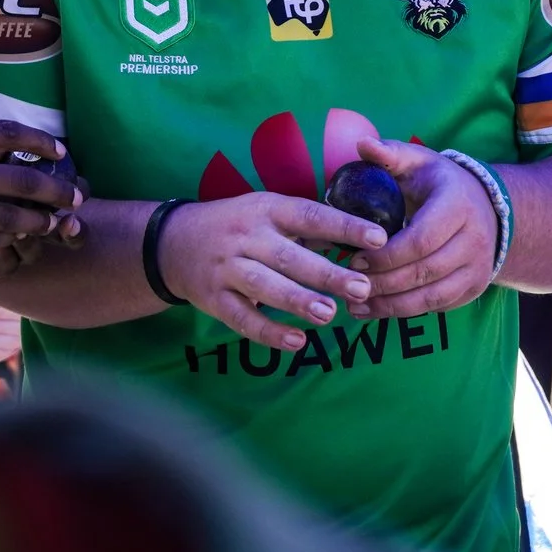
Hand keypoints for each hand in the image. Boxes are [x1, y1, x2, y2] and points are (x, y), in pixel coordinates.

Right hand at [0, 122, 80, 273]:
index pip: (10, 133)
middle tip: (75, 198)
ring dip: (38, 223)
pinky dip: (6, 244)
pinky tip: (12, 243)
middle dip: (58, 191)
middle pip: (24, 180)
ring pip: (12, 219)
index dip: (43, 142)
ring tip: (50, 224)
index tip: (60, 151)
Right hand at [158, 192, 384, 350]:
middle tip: (361, 287)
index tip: (379, 237)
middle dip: (326, 273)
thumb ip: (309, 227)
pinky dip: (269, 331)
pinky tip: (297, 342)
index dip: (344, 226)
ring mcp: (227, 268)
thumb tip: (364, 238)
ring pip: (264, 286)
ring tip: (329, 314)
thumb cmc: (237, 226)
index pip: (310, 215)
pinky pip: (242, 318)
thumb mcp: (267, 212)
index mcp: (266, 209)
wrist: (172, 243)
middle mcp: (245, 237)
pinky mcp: (213, 299)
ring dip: (297, 301)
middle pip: (289, 256)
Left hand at [348, 139, 500, 318]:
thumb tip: (362, 144)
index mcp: (458, 205)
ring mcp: (478, 267)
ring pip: (431, 296)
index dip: (386, 255)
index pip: (421, 239)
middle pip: (424, 271)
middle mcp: (475, 239)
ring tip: (353, 305)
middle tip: (347, 284)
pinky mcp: (473, 288)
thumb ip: (390, 154)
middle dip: (382, 282)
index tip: (354, 259)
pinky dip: (404, 312)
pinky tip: (374, 310)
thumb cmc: (438, 183)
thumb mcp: (418, 161)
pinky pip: (437, 307)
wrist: (486, 208)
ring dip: (389, 304)